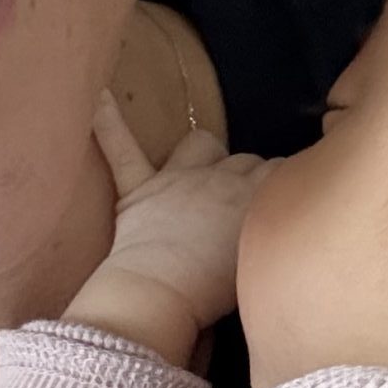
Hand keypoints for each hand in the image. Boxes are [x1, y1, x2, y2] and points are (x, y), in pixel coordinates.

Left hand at [71, 93, 272, 354]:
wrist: (163, 294)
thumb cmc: (219, 293)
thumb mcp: (267, 260)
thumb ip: (278, 230)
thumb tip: (288, 226)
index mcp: (254, 195)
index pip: (280, 170)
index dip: (281, 186)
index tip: (282, 202)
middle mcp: (219, 177)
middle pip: (246, 159)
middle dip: (250, 175)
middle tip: (246, 208)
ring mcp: (176, 180)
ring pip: (202, 143)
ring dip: (207, 153)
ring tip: (208, 170)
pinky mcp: (138, 191)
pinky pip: (121, 148)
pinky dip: (108, 122)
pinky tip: (100, 93)